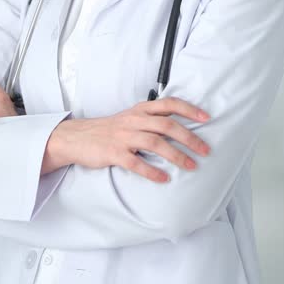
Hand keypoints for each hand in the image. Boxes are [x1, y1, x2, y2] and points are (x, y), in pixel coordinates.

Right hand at [44, 98, 212, 182]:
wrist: (76, 137)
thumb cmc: (108, 130)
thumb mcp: (130, 118)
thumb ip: (151, 120)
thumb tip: (179, 127)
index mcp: (139, 110)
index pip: (169, 104)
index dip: (189, 110)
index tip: (206, 118)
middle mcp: (133, 121)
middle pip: (167, 125)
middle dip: (189, 137)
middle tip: (205, 150)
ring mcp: (123, 137)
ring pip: (155, 143)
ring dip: (176, 155)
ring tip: (191, 166)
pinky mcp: (113, 153)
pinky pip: (136, 163)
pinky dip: (152, 171)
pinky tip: (164, 178)